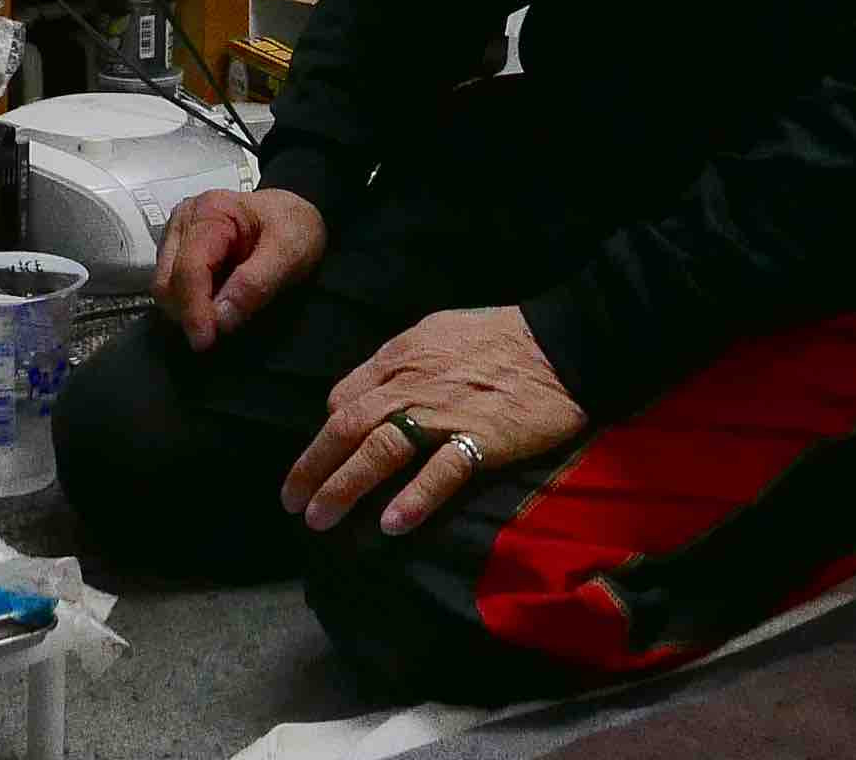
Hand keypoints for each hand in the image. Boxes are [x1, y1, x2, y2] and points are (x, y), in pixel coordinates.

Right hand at [153, 187, 325, 352]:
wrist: (293, 218)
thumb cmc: (293, 227)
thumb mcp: (289, 252)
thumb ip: (255, 283)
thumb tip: (220, 319)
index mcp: (210, 211)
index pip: (189, 267)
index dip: (194, 308)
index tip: (205, 340)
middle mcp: (184, 221)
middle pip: (167, 281)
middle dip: (188, 314)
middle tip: (218, 336)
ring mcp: (176, 237)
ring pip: (165, 288)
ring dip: (188, 312)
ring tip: (222, 318)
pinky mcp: (176, 254)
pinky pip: (172, 289)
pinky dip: (190, 305)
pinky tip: (215, 307)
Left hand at [283, 306, 587, 536]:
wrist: (562, 343)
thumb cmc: (501, 337)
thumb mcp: (437, 331)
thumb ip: (399, 362)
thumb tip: (365, 394)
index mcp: (401, 356)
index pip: (344, 397)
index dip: (323, 435)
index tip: (317, 463)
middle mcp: (412, 383)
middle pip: (347, 427)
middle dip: (313, 468)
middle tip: (293, 504)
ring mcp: (445, 412)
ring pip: (380, 450)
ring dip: (344, 487)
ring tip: (320, 520)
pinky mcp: (482, 438)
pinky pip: (441, 471)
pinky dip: (414, 497)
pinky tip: (391, 525)